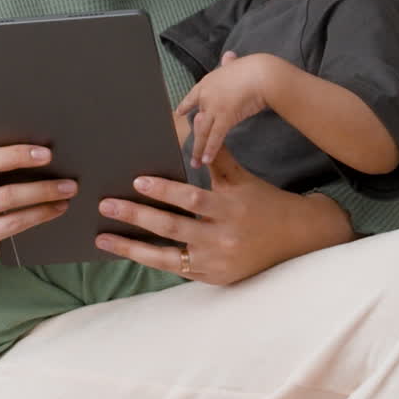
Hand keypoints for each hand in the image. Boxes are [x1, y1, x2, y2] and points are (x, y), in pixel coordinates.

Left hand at [95, 145, 354, 284]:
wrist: (297, 240)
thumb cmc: (263, 202)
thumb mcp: (242, 178)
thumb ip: (217, 157)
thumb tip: (195, 122)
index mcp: (230, 209)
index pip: (192, 199)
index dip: (164, 191)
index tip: (137, 181)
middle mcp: (222, 238)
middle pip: (172, 228)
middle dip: (136, 216)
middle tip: (105, 204)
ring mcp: (216, 262)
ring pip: (167, 257)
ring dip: (131, 247)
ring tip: (102, 238)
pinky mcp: (212, 277)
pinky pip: (174, 269)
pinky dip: (149, 260)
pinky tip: (126, 251)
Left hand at [176, 51, 271, 166]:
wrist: (262, 74)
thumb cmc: (254, 68)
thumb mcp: (237, 64)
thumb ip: (230, 63)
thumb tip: (228, 56)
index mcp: (208, 81)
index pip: (193, 96)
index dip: (186, 106)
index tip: (179, 113)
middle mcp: (207, 95)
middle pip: (197, 120)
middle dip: (194, 138)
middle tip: (188, 152)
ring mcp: (214, 106)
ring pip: (203, 131)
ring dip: (199, 149)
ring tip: (195, 163)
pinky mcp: (224, 116)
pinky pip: (215, 137)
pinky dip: (210, 149)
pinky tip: (206, 160)